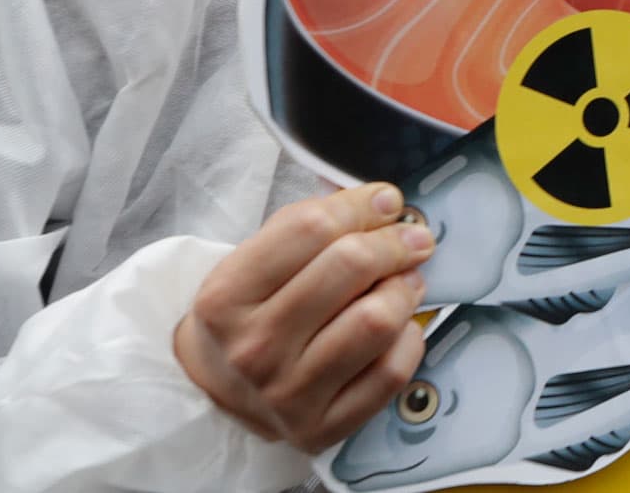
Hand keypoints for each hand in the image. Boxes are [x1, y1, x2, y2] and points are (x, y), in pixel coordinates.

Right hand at [174, 182, 432, 451]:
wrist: (216, 391)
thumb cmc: (248, 313)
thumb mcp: (253, 261)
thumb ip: (309, 225)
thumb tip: (384, 201)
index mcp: (227, 296)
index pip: (310, 228)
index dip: (361, 204)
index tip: (387, 201)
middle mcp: (254, 348)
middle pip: (351, 266)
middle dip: (395, 241)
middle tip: (413, 238)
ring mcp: (287, 394)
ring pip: (378, 320)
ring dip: (405, 289)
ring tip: (405, 282)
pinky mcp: (321, 428)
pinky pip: (393, 372)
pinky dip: (409, 338)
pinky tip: (399, 328)